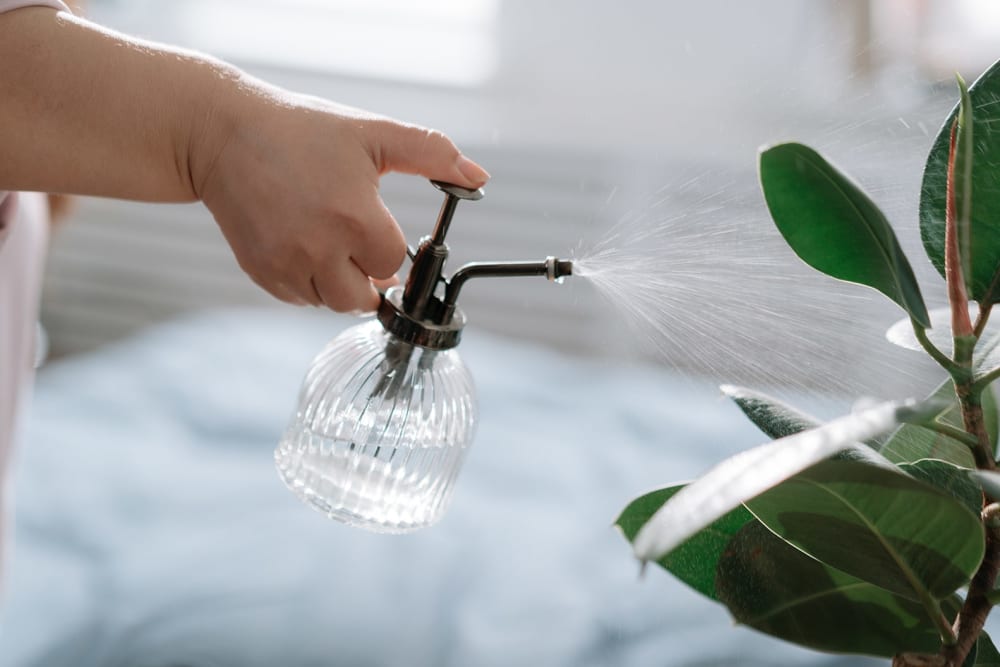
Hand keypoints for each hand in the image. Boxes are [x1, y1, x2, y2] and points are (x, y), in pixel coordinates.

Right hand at [193, 83, 489, 311]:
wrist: (222, 134)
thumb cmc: (302, 131)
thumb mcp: (374, 133)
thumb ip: (432, 154)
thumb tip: (480, 176)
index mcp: (354, 217)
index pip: (390, 264)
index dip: (390, 250)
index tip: (380, 232)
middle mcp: (317, 249)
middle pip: (361, 299)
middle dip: (367, 278)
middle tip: (359, 246)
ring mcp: (284, 264)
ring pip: (329, 303)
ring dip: (338, 283)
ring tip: (330, 242)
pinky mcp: (259, 271)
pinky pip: (297, 298)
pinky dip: (308, 283)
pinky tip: (303, 247)